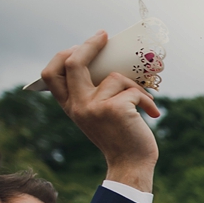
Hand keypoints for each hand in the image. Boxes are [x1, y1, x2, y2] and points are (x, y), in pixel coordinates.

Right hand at [38, 31, 158, 191]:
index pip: (51, 74)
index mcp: (71, 107)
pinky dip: (148, 101)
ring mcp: (94, 107)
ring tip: (145, 105)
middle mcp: (77, 106)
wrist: (132, 166)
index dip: (63, 55)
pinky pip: (134, 91)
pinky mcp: (115, 109)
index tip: (80, 45)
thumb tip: (107, 62)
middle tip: (103, 36)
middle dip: (89, 45)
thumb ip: (94, 93)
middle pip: (72, 62)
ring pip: (115, 77)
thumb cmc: (121, 139)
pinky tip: (152, 114)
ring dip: (135, 88)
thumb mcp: (99, 115)